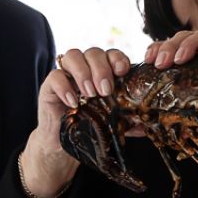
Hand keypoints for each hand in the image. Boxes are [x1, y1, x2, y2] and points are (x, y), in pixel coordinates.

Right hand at [21, 48, 131, 197]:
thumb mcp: (114, 123)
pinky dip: (65, 87)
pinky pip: (55, 76)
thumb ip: (130, 121)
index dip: (117, 58)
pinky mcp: (49, 87)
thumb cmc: (90, 128)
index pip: (112, 54)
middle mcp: (85, 69)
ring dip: (83, 72)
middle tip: (106, 90)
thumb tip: (148, 124)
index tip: (123, 71)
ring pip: (73, 56)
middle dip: (101, 68)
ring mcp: (66, 75)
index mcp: (103, 72)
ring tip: (90, 94)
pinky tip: (73, 102)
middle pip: (93, 52)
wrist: (64, 146)